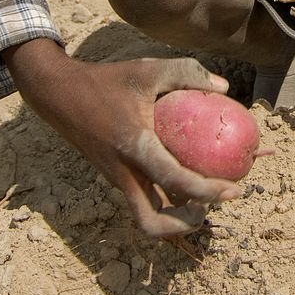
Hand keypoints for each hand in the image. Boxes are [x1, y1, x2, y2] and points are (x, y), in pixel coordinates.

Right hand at [4, 40, 241, 238]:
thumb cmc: (106, 81)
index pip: (174, 180)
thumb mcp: (147, 70)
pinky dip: (164, 201)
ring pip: (145, 217)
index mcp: (134, 147)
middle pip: (152, 224)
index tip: (235, 191)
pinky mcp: (114, 177)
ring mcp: (116, 179)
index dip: (207, 191)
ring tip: (203, 199)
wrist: (59, 94)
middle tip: (212, 207)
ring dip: (174, 218)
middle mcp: (123, 172)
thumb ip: (187, 73)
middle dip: (185, 225)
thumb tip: (223, 88)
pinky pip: (141, 200)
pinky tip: (184, 179)